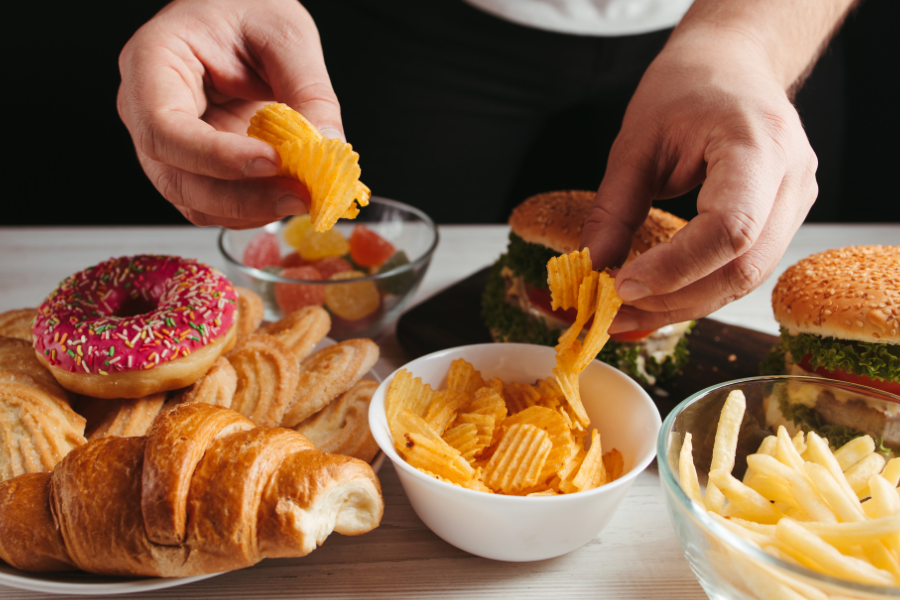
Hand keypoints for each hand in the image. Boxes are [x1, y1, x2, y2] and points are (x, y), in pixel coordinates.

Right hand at [117, 0, 341, 227]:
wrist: (244, 15)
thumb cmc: (248, 7)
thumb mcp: (287, 35)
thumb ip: (309, 90)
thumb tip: (328, 147)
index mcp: (153, 62)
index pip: (163, 126)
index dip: (215, 156)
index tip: (270, 161)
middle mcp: (148, 109)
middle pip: (175, 176)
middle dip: (241, 196)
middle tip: (299, 195)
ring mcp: (170, 144)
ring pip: (194, 200)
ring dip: (251, 210)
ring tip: (302, 197)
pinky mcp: (197, 166)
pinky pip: (215, 204)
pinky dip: (253, 209)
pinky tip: (288, 196)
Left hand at [581, 33, 817, 332]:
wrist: (732, 65)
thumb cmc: (687, 89)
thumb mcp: (636, 141)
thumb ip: (615, 207)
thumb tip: (592, 266)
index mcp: (758, 145)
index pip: (729, 228)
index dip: (675, 268)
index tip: (621, 285)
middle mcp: (791, 178)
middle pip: (743, 267)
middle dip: (675, 299)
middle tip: (616, 313)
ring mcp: (796, 200)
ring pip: (747, 279)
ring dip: (685, 304)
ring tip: (629, 313)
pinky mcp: (784, 219)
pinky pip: (744, 268)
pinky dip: (699, 289)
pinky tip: (659, 298)